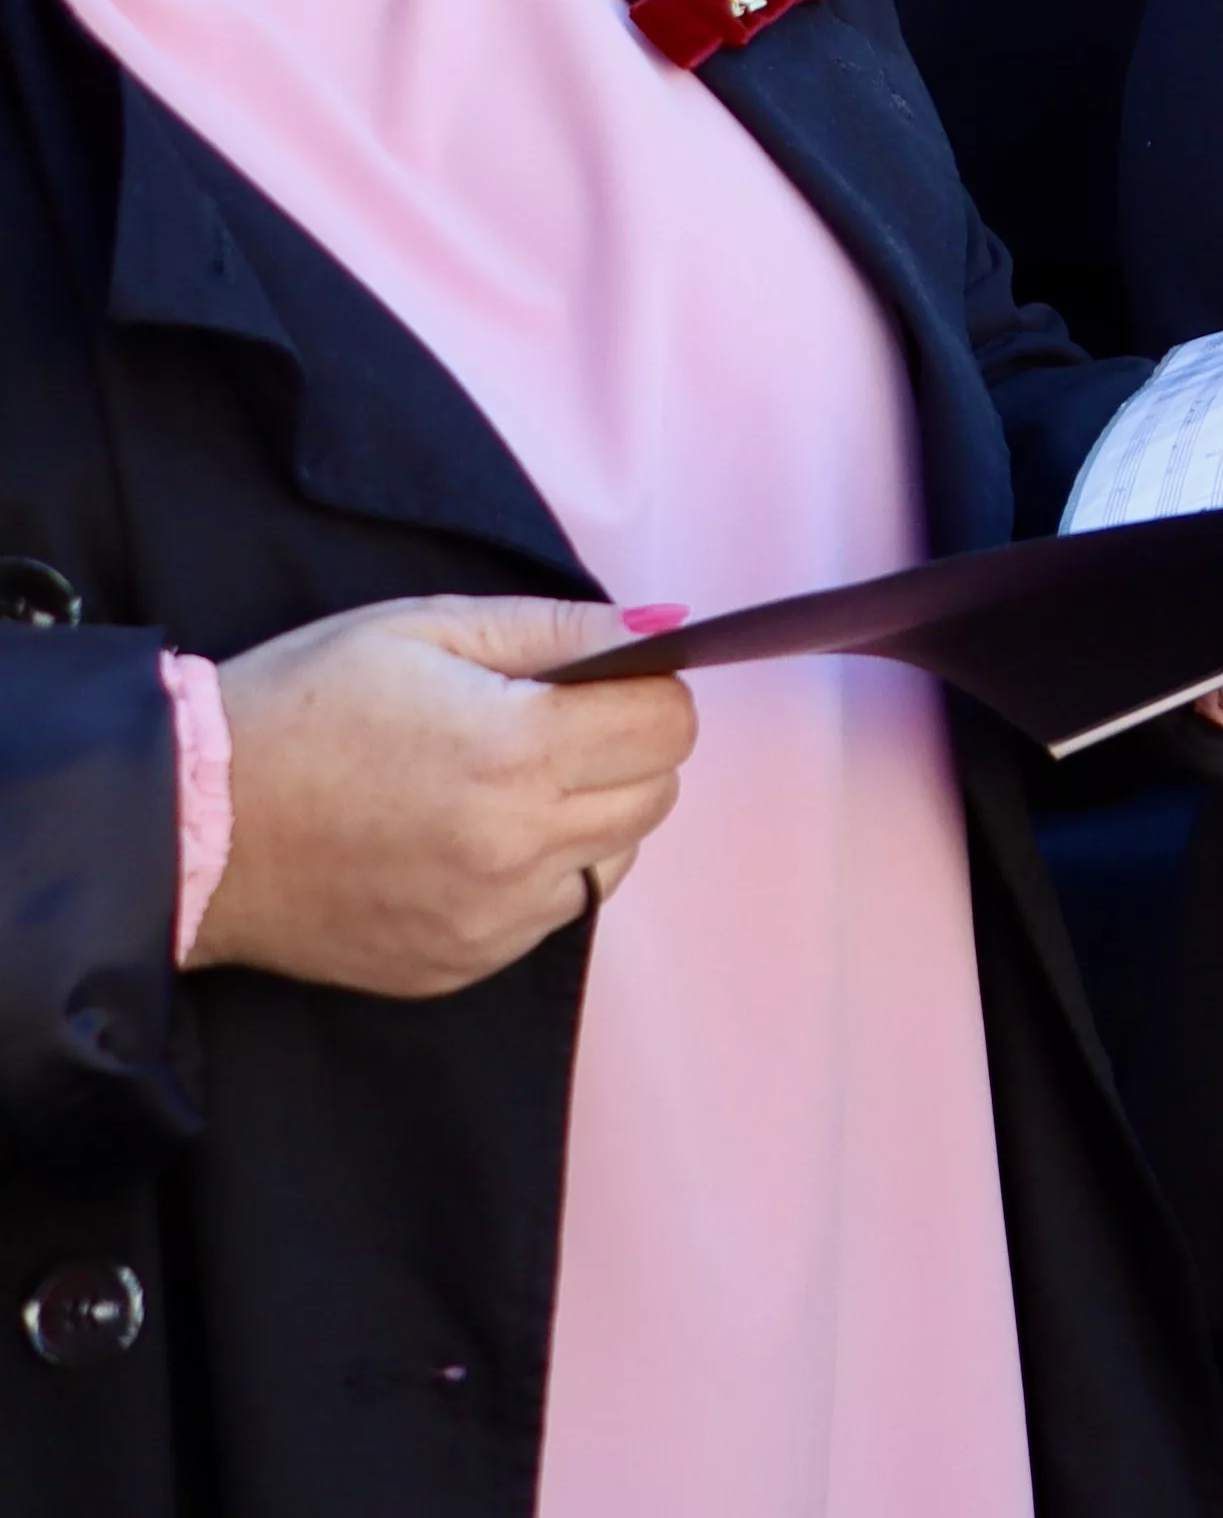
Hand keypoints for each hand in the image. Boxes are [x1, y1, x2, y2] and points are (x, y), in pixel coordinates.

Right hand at [194, 597, 699, 995]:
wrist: (182, 826)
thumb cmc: (296, 709)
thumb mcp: (421, 630)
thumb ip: (556, 630)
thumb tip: (664, 631)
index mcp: (514, 751)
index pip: (670, 724)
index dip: (650, 692)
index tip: (603, 685)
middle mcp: (515, 844)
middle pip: (656, 794)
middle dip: (625, 751)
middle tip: (551, 729)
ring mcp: (490, 916)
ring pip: (615, 857)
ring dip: (588, 817)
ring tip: (502, 786)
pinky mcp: (460, 964)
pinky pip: (552, 912)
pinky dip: (536, 874)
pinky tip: (464, 839)